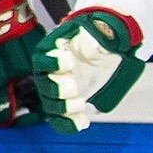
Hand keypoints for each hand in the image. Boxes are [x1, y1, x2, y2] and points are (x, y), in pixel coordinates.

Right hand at [32, 9, 146, 133]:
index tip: (68, 61)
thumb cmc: (101, 36)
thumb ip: (103, 29)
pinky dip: (69, 123)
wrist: (108, 51)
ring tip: (80, 105)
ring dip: (63, 108)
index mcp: (56, 49)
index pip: (44, 56)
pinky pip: (62, 118)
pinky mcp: (69, 102)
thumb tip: (107, 28)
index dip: (52, 60)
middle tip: (72, 88)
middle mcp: (53, 70)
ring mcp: (60, 88)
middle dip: (56, 88)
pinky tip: (82, 123)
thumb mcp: (104, 29)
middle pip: (44, 83)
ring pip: (50, 103)